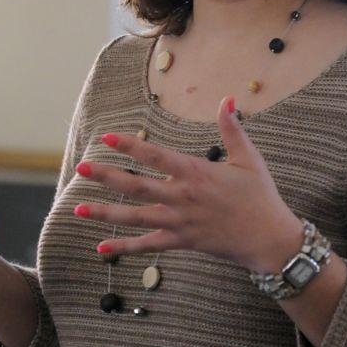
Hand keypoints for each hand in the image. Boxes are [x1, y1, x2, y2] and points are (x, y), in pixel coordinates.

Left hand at [73, 95, 302, 271]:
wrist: (269, 238)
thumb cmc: (260, 196)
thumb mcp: (249, 158)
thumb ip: (233, 128)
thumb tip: (228, 98)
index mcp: (195, 173)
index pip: (156, 156)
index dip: (130, 146)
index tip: (107, 139)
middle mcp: (181, 197)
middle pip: (136, 186)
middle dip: (106, 177)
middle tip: (81, 169)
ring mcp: (179, 221)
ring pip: (135, 217)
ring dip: (105, 213)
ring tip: (77, 210)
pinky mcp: (181, 241)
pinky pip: (148, 245)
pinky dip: (124, 247)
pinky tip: (101, 247)